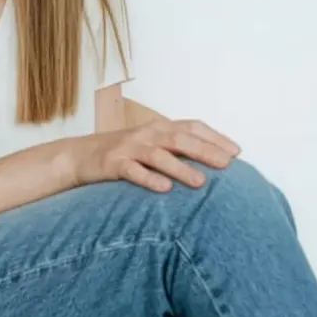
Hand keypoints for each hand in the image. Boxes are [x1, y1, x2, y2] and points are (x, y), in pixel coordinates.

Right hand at [69, 118, 241, 193]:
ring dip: (181, 168)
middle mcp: (147, 134)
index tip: (237, 152)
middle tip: (227, 165)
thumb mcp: (152, 145)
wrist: (80, 156)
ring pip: (159, 155)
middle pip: (180, 139)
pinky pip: (133, 171)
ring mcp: (129, 148)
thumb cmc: (124, 153)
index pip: (193, 127)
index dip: (215, 138)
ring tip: (201, 183)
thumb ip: (178, 150)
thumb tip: (214, 162)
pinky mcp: (113, 164)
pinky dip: (149, 179)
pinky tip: (164, 189)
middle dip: (205, 151)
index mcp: (160, 127)